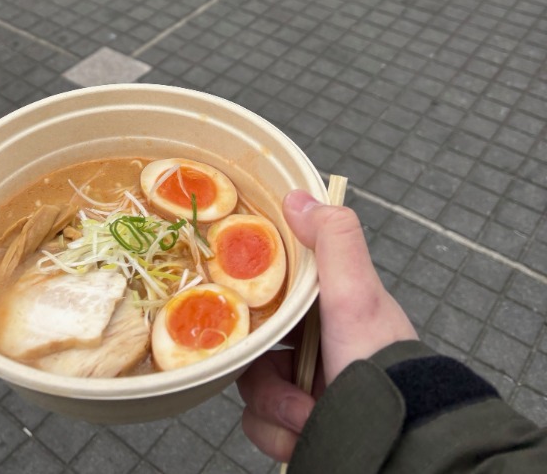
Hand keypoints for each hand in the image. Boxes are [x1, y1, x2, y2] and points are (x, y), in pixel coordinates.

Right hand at [237, 190, 417, 461]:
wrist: (395, 442)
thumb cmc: (378, 363)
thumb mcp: (356, 293)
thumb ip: (334, 240)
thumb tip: (296, 195)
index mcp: (323, 312)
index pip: (269, 300)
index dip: (251, 309)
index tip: (244, 319)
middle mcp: (312, 350)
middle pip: (253, 350)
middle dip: (265, 375)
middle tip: (290, 385)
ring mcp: (304, 390)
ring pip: (251, 390)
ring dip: (273, 408)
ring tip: (307, 416)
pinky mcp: (297, 426)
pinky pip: (260, 425)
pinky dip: (277, 433)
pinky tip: (305, 433)